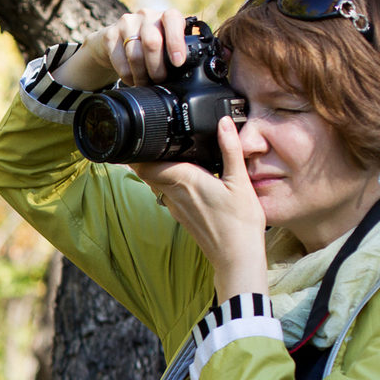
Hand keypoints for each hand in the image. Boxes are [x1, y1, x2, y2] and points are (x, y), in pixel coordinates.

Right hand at [51, 8, 190, 91]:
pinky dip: (128, 76)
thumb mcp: (165, 42)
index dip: (176, 42)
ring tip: (145, 84)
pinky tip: (132, 79)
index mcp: (165, 15)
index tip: (178, 62)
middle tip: (159, 80)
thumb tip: (189, 69)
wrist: (115, 41)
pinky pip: (120, 62)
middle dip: (157, 67)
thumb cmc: (147, 45)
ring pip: (135, 55)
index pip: (172, 20)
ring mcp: (126, 23)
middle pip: (152, 42)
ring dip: (142, 75)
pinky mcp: (110, 35)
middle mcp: (146, 15)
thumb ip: (177, 49)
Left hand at [131, 117, 268, 299]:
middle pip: (148, 173)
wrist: (237, 257)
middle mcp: (173, 195)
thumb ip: (230, 149)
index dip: (139, 151)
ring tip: (171, 155)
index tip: (142, 138)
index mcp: (184, 181)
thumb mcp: (240, 181)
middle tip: (156, 141)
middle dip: (148, 157)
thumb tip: (222, 122)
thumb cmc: (240, 222)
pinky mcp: (181, 216)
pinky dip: (170, 183)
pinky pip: (167, 195)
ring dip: (159, 170)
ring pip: (156, 184)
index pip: (146, 165)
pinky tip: (186, 178)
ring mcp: (175, 208)